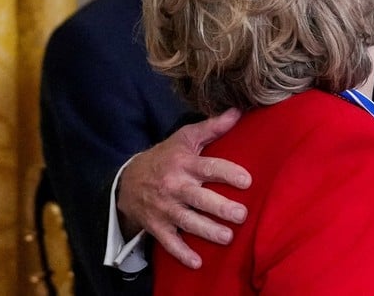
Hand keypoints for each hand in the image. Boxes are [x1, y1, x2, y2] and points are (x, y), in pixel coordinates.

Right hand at [117, 107, 250, 268]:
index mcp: (184, 163)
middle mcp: (174, 186)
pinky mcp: (157, 226)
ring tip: (228, 237)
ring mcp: (164, 208)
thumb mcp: (184, 138)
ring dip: (207, 231)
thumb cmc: (165, 157)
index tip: (247, 181)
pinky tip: (197, 262)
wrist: (126, 181)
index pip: (208, 167)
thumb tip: (238, 111)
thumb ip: (212, 127)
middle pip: (199, 198)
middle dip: (220, 207)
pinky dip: (182, 253)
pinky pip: (169, 242)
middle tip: (242, 215)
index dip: (228, 173)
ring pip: (187, 221)